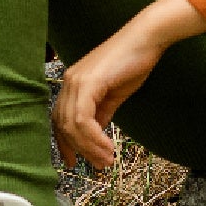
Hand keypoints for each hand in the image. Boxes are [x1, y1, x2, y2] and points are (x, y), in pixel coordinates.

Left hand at [53, 0, 205, 170]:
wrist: (146, 40)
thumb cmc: (132, 63)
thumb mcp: (112, 95)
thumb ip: (100, 114)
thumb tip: (95, 137)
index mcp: (72, 83)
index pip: (59, 119)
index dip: (64, 143)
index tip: (74, 162)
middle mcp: (69, 81)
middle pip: (63, 125)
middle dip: (79, 150)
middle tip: (99, 165)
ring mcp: (76, 81)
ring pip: (72, 126)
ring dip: (90, 148)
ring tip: (107, 160)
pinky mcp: (88, 82)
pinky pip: (84, 119)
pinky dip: (95, 138)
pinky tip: (109, 147)